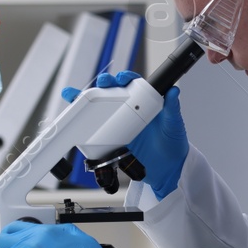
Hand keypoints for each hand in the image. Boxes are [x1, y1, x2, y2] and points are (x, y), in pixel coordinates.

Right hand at [61, 71, 188, 198]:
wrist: (167, 169)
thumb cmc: (173, 143)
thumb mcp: (174, 125)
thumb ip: (172, 109)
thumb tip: (174, 92)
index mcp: (144, 102)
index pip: (132, 84)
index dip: (125, 78)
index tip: (123, 79)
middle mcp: (129, 110)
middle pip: (112, 92)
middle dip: (104, 84)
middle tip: (102, 84)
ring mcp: (118, 123)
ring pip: (98, 108)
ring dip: (84, 99)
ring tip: (73, 95)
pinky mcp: (111, 139)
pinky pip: (94, 130)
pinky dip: (82, 124)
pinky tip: (73, 118)